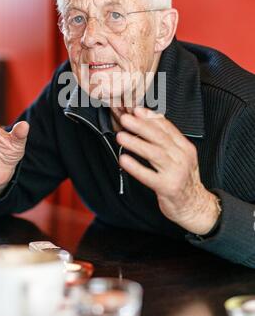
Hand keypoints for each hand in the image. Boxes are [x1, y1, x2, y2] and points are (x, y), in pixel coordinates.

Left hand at [116, 107, 219, 234]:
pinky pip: (149, 176)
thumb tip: (149, 119)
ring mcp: (176, 172)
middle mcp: (182, 158)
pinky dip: (135, 167)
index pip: (168, 128)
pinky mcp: (168, 187)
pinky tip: (124, 160)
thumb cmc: (182, 179)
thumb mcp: (180, 156)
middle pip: (160, 138)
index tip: (136, 110)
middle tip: (126, 118)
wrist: (195, 205)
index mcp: (185, 147)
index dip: (151, 118)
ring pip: (155, 154)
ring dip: (136, 143)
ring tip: (121, 136)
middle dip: (141, 126)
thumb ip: (167, 140)